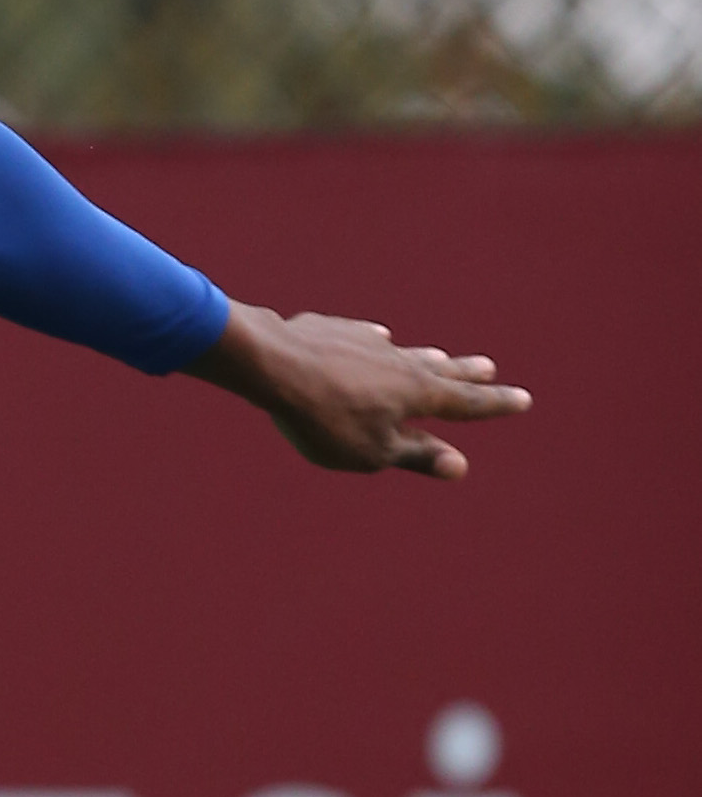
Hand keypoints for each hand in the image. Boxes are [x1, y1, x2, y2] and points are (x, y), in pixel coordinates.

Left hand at [189, 300, 529, 480]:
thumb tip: (459, 466)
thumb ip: (415, 456)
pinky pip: (363, 338)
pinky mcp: (334, 330)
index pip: (466, 404)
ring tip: (440, 356)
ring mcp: (366, 342)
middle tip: (489, 368)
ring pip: (404, 352)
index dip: (495, 404)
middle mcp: (400, 362)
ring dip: (425, 357)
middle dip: (466, 373)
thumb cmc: (322, 418)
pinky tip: (376, 337)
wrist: (273, 363)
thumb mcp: (371, 452)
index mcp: (417, 394)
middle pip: (441, 370)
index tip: (523, 399)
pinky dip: (374, 343)